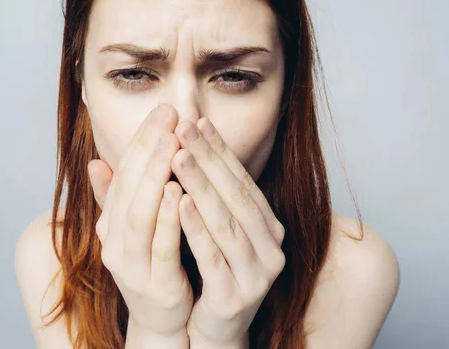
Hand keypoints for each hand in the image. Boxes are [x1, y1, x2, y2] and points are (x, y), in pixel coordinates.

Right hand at [88, 104, 193, 337]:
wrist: (162, 319)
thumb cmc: (152, 263)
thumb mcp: (133, 227)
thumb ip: (118, 196)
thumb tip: (96, 161)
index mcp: (110, 224)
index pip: (122, 174)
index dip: (140, 141)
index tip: (161, 111)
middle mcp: (113, 243)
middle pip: (128, 189)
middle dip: (147, 150)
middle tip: (168, 116)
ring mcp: (131, 266)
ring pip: (138, 215)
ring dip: (153, 177)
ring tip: (171, 144)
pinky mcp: (156, 285)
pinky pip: (160, 248)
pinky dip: (167, 218)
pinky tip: (178, 191)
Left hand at [171, 117, 285, 345]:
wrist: (214, 328)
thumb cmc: (212, 270)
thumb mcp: (213, 228)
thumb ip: (205, 192)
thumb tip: (182, 146)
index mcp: (266, 225)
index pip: (241, 180)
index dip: (218, 150)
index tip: (196, 121)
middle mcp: (270, 246)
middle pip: (235, 195)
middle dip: (208, 159)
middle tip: (184, 127)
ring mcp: (257, 273)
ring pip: (226, 222)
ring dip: (201, 186)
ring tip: (178, 156)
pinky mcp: (236, 297)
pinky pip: (214, 257)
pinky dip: (196, 228)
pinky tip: (179, 203)